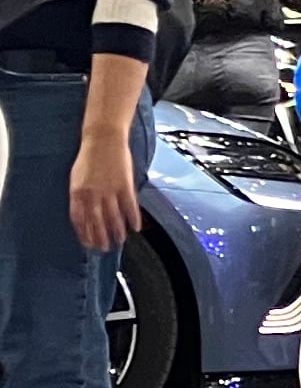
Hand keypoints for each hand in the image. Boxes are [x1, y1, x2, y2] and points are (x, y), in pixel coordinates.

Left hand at [66, 133, 134, 251]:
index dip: (84, 233)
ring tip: (120, 241)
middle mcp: (92, 194)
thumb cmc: (89, 157)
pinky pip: (129, 206)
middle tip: (104, 248)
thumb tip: (84, 214)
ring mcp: (109, 190)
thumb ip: (80, 196)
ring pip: (113, 217)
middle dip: (100, 237)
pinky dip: (133, 218)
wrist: (103, 139)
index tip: (88, 244)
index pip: (79, 219)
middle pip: (96, 221)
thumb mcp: (77, 177)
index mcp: (77, 192)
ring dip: (117, 231)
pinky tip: (135, 227)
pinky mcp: (125, 186)